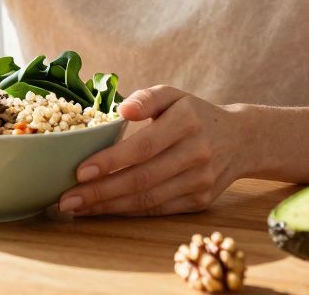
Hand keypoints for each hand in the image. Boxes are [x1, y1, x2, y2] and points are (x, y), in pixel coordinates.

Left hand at [59, 86, 243, 216]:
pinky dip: (129, 213)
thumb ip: (146, 98)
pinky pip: (159, 210)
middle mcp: (196, 154)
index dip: (111, 161)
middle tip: (66, 199)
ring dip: (110, 207)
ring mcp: (200, 181)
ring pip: (149, 199)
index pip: (143, 147)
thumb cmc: (195, 114)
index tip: (80, 171)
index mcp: (186, 123)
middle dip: (101, 193)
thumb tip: (121, 111)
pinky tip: (103, 211)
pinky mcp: (200, 201)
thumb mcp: (173, 95)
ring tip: (77, 208)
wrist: (242, 139)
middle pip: (143, 179)